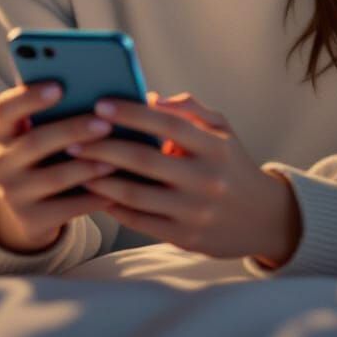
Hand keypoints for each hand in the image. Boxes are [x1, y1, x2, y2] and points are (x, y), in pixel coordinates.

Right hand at [0, 81, 120, 253]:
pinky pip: (67, 208)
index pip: (5, 108)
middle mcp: (0, 162)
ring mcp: (12, 193)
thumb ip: (61, 112)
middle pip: (35, 142)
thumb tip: (104, 91)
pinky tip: (116, 190)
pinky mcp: (30, 220)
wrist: (33, 209)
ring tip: (117, 159)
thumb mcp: (43, 133)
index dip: (30, 97)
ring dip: (88, 166)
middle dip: (72, 131)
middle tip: (105, 124)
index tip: (59, 87)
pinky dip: (94, 198)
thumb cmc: (49, 155)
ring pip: (54, 177)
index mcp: (2, 131)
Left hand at [68, 90, 301, 263]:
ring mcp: (195, 212)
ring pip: (136, 194)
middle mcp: (206, 180)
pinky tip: (94, 192)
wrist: (263, 218)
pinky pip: (139, 221)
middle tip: (73, 136)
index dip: (132, 113)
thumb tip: (152, 98)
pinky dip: (113, 206)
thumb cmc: (231, 164)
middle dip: (103, 147)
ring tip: (75, 164)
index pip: (169, 124)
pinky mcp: (185, 238)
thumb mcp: (222, 130)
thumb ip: (189, 109)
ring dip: (100, 178)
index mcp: (216, 147)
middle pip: (144, 160)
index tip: (101, 104)